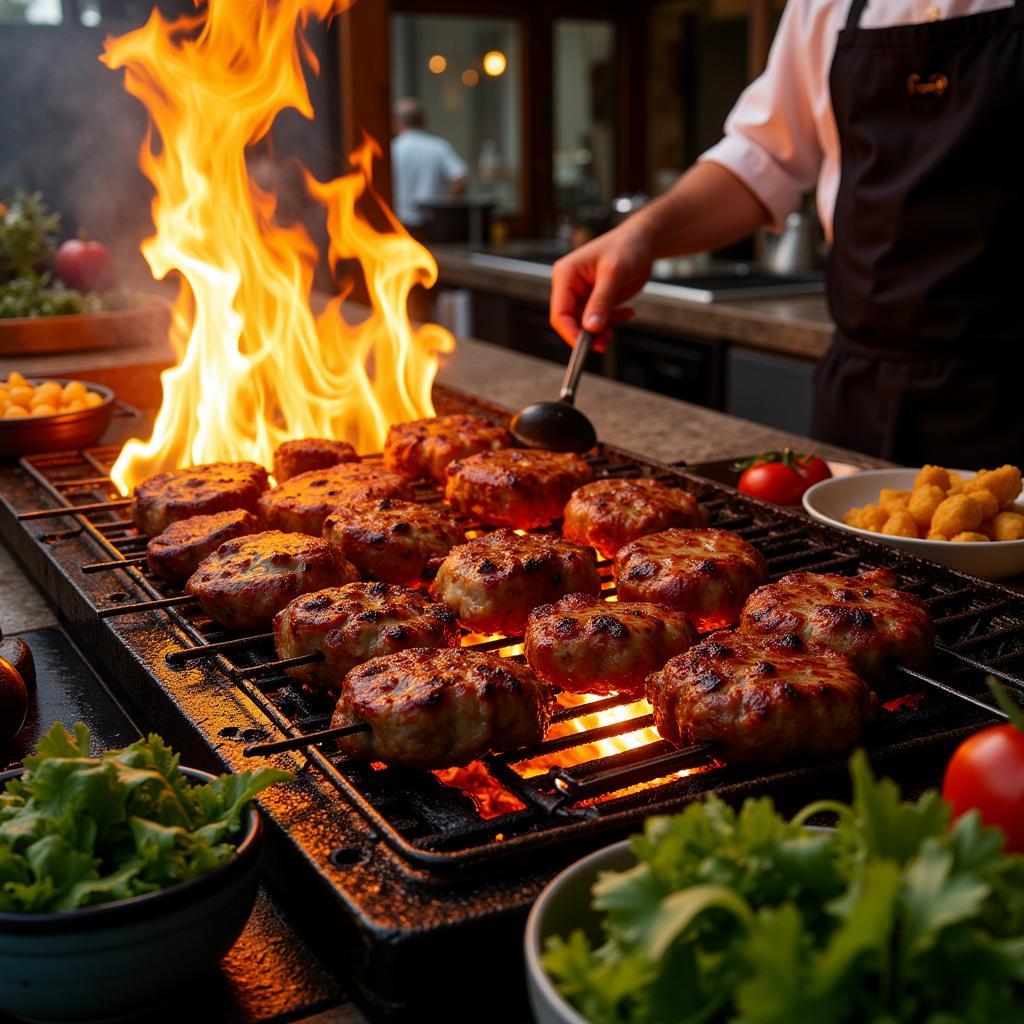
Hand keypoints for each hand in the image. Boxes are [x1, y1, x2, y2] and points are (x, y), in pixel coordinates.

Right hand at [550, 221, 652, 347]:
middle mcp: (570, 286)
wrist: (642, 241)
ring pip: (585, 324)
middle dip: (588, 334)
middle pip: (570, 321)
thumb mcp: (614, 274)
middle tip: (605, 342)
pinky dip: (612, 321)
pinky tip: (627, 313)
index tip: (586, 346)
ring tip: (620, 324)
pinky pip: (598, 319)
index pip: (560, 313)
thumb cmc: (626, 246)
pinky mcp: (594, 299)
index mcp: (566, 275)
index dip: (571, 332)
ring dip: (602, 330)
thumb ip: (601, 302)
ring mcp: (582, 293)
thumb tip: (590, 328)